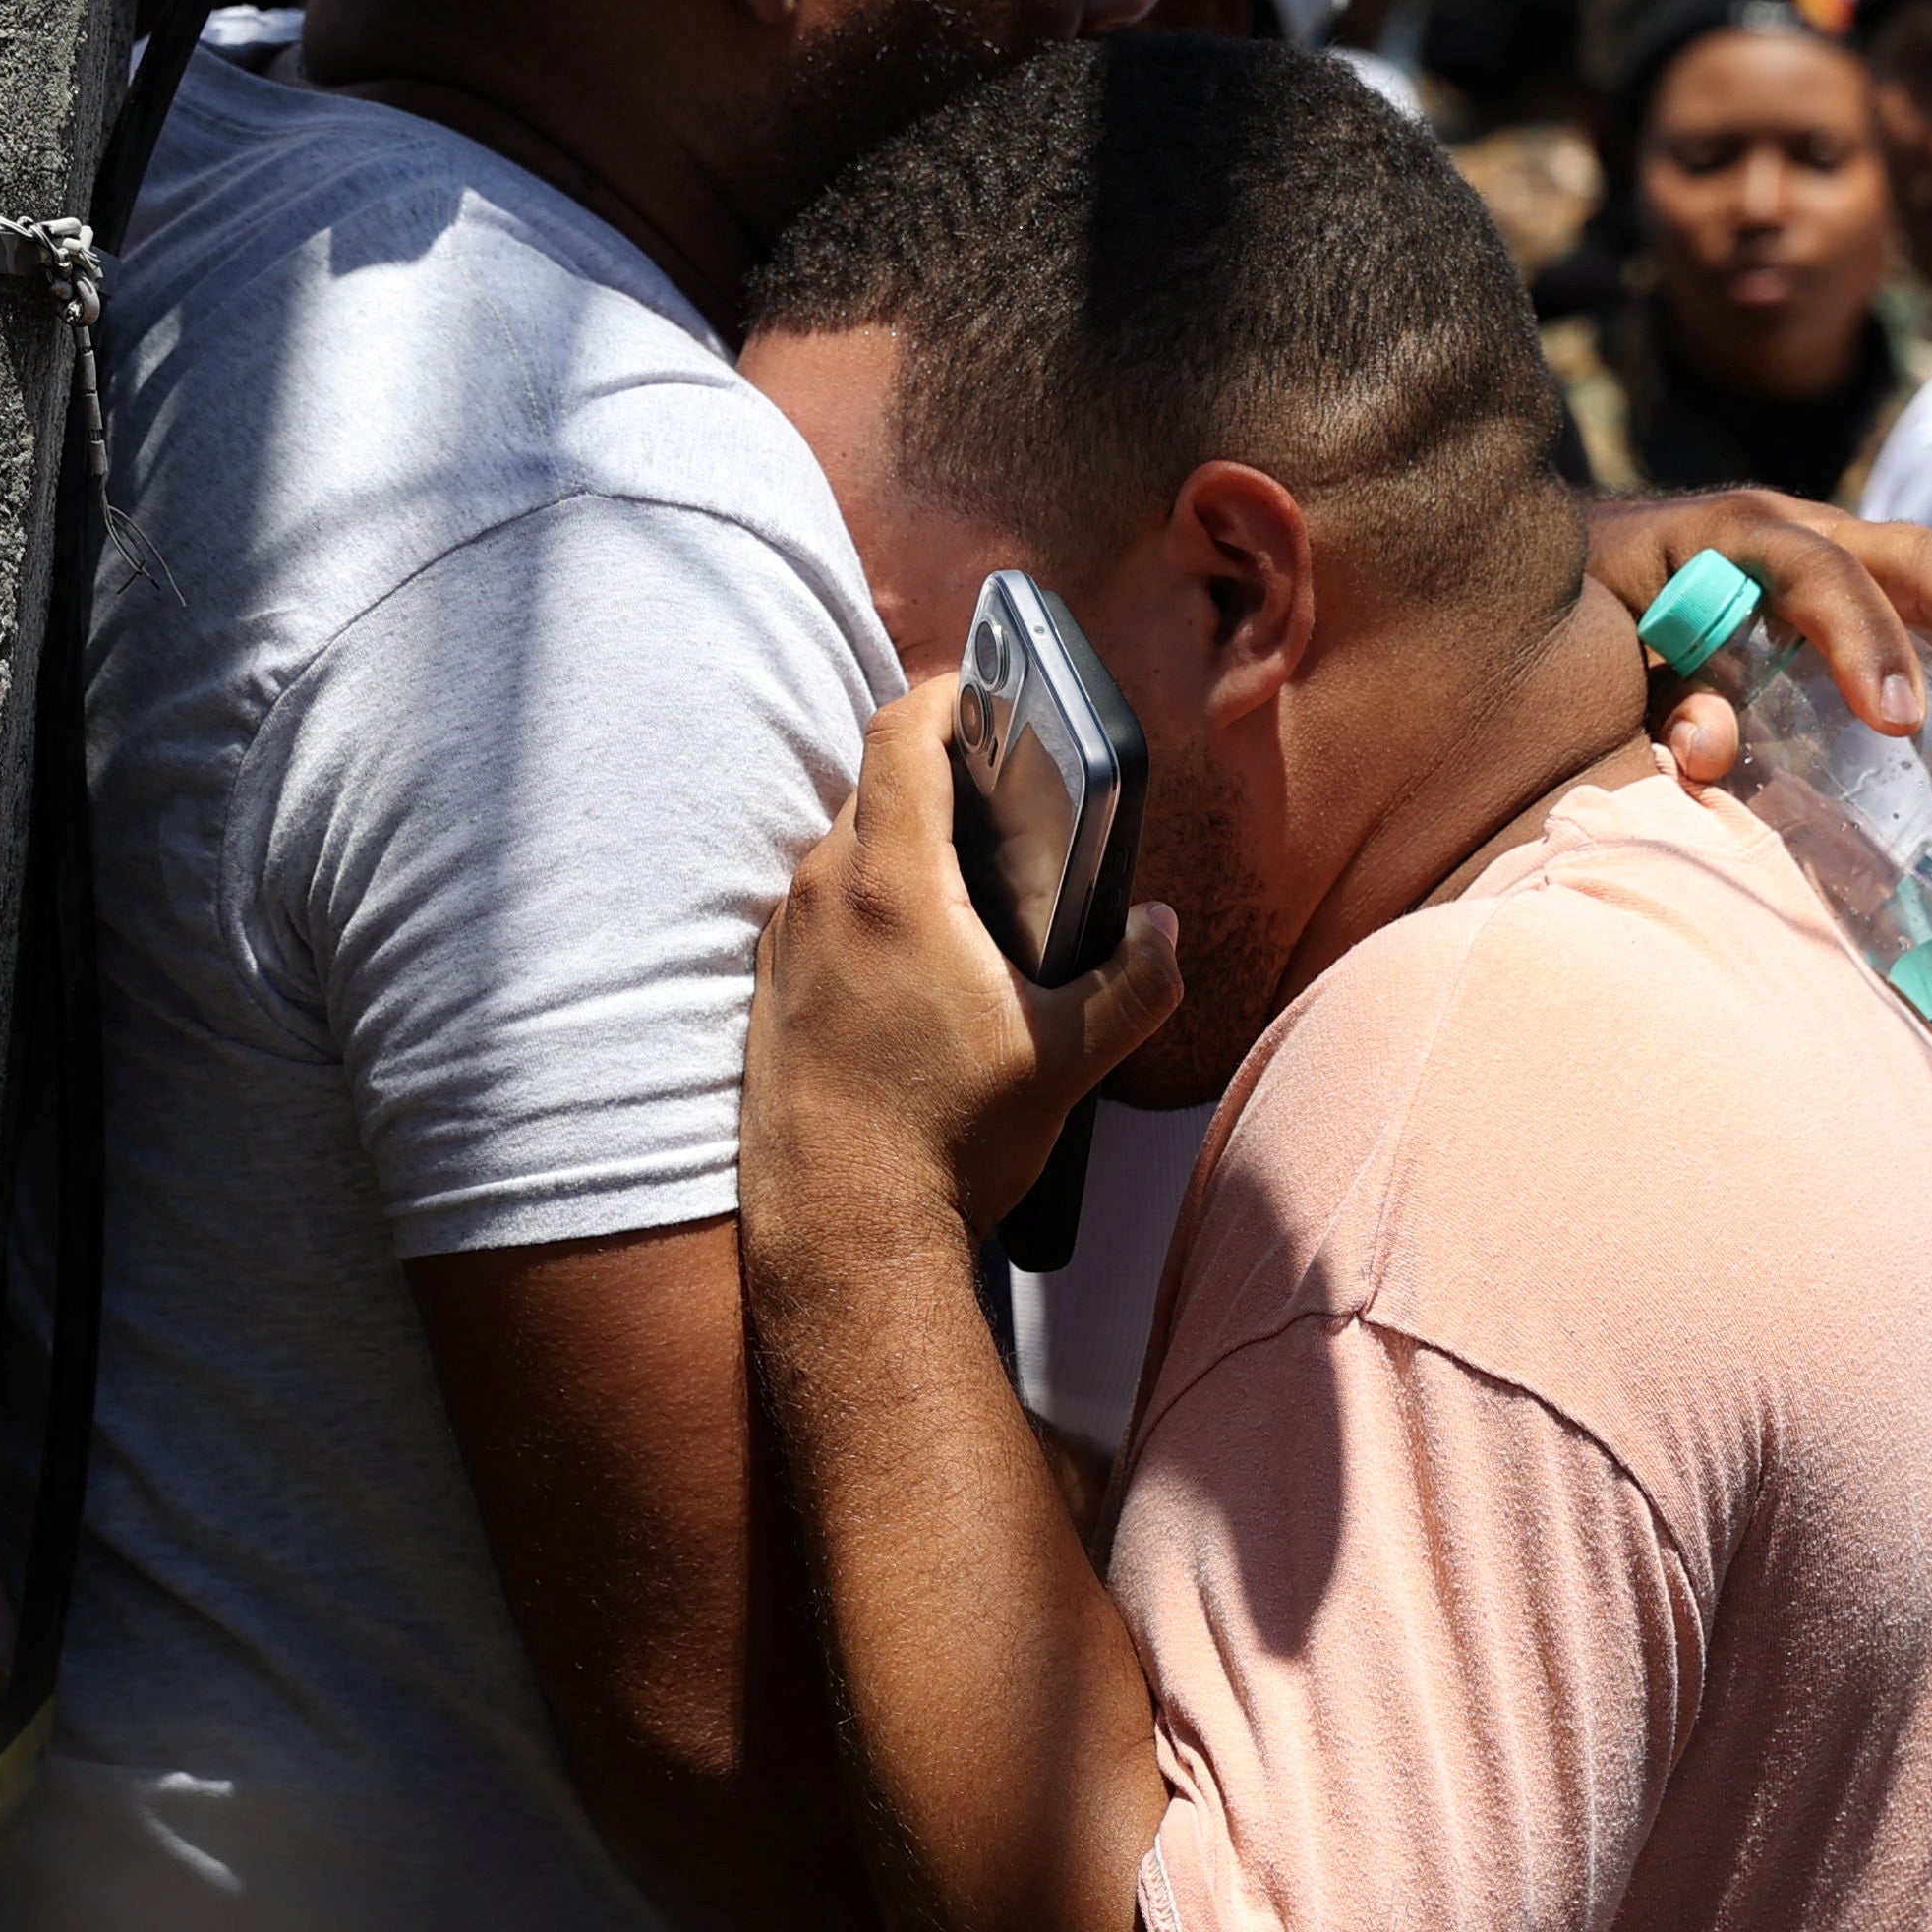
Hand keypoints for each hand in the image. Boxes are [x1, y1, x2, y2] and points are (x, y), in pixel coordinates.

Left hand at [747, 679, 1183, 1261]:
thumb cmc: (946, 1144)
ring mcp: (785, 946)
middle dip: (939, 777)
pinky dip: (866, 909)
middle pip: (873, 787)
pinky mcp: (769, 996)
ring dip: (900, 848)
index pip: (902, 732)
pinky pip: (819, 914)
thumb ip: (1133, 984)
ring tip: (971, 892)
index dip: (948, 692)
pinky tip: (916, 971)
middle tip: (1007, 803)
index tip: (988, 690)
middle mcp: (822, 898)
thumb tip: (1161, 933)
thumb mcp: (1067, 1062)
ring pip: (841, 853)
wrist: (842, 1241)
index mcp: (892, 885)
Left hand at [1581, 491, 1931, 793]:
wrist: (1568, 593)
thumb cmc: (1584, 634)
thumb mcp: (1598, 665)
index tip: (1900, 721)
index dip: (1860, 633)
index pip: (1811, 563)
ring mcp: (1874, 573)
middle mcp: (1821, 538)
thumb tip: (1712, 746)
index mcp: (1736, 537)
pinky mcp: (1906, 621)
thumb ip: (1653, 704)